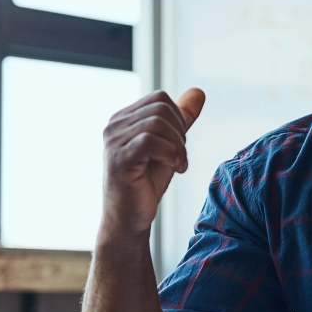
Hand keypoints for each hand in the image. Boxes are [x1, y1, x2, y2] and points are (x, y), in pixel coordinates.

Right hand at [100, 88, 204, 236]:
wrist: (129, 220)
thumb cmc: (146, 184)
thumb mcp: (169, 145)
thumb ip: (181, 119)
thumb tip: (198, 91)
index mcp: (123, 119)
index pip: (160, 98)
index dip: (178, 119)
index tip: (178, 146)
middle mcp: (113, 125)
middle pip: (161, 108)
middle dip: (179, 133)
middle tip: (179, 158)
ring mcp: (113, 142)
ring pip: (157, 123)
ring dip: (177, 146)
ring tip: (178, 165)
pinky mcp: (118, 159)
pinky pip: (150, 140)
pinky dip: (170, 154)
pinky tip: (174, 168)